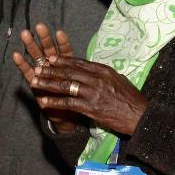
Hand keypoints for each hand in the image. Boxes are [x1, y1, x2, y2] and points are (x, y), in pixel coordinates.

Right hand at [11, 24, 82, 133]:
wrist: (69, 116)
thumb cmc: (80, 99)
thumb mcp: (87, 87)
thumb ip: (89, 76)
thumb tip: (101, 67)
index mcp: (68, 66)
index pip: (65, 52)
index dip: (63, 43)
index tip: (59, 31)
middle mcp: (54, 67)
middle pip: (49, 50)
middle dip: (44, 38)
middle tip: (39, 26)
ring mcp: (43, 74)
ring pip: (37, 57)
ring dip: (30, 46)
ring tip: (25, 34)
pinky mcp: (35, 83)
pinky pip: (27, 72)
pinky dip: (22, 64)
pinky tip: (16, 55)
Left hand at [28, 58, 147, 137]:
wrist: (139, 116)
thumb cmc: (131, 99)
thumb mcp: (119, 80)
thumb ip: (104, 75)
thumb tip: (92, 71)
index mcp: (104, 70)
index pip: (79, 62)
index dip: (63, 60)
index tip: (51, 58)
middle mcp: (97, 79)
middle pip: (69, 72)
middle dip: (51, 69)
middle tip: (38, 67)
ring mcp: (92, 93)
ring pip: (65, 85)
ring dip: (48, 83)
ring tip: (35, 82)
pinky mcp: (90, 107)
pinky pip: (67, 103)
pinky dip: (54, 102)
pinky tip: (44, 102)